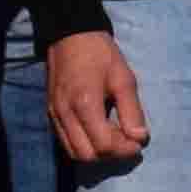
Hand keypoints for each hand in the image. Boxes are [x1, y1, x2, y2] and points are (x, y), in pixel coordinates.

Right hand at [48, 26, 148, 163]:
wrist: (71, 35)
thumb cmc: (101, 54)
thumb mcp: (124, 79)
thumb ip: (132, 111)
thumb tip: (140, 139)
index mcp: (85, 104)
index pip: (104, 146)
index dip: (125, 149)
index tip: (139, 140)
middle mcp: (65, 114)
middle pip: (88, 156)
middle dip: (111, 154)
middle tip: (127, 139)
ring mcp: (54, 115)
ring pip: (74, 152)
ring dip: (97, 152)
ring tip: (114, 136)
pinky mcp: (51, 114)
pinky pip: (66, 142)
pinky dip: (84, 144)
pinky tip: (98, 131)